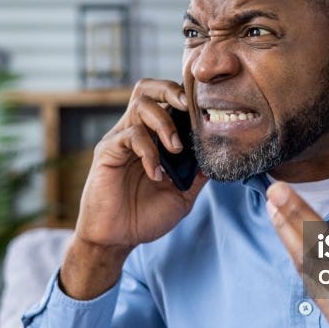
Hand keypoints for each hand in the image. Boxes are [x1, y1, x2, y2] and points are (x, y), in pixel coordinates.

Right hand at [62, 79, 207, 299]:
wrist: (117, 239)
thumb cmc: (145, 216)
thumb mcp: (183, 194)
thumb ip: (198, 173)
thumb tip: (221, 155)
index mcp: (152, 137)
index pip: (165, 100)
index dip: (185, 98)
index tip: (205, 111)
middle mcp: (134, 132)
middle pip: (147, 88)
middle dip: (171, 91)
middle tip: (188, 109)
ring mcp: (119, 140)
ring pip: (140, 105)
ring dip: (164, 123)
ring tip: (175, 149)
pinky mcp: (107, 152)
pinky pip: (130, 136)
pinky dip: (149, 152)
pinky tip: (156, 174)